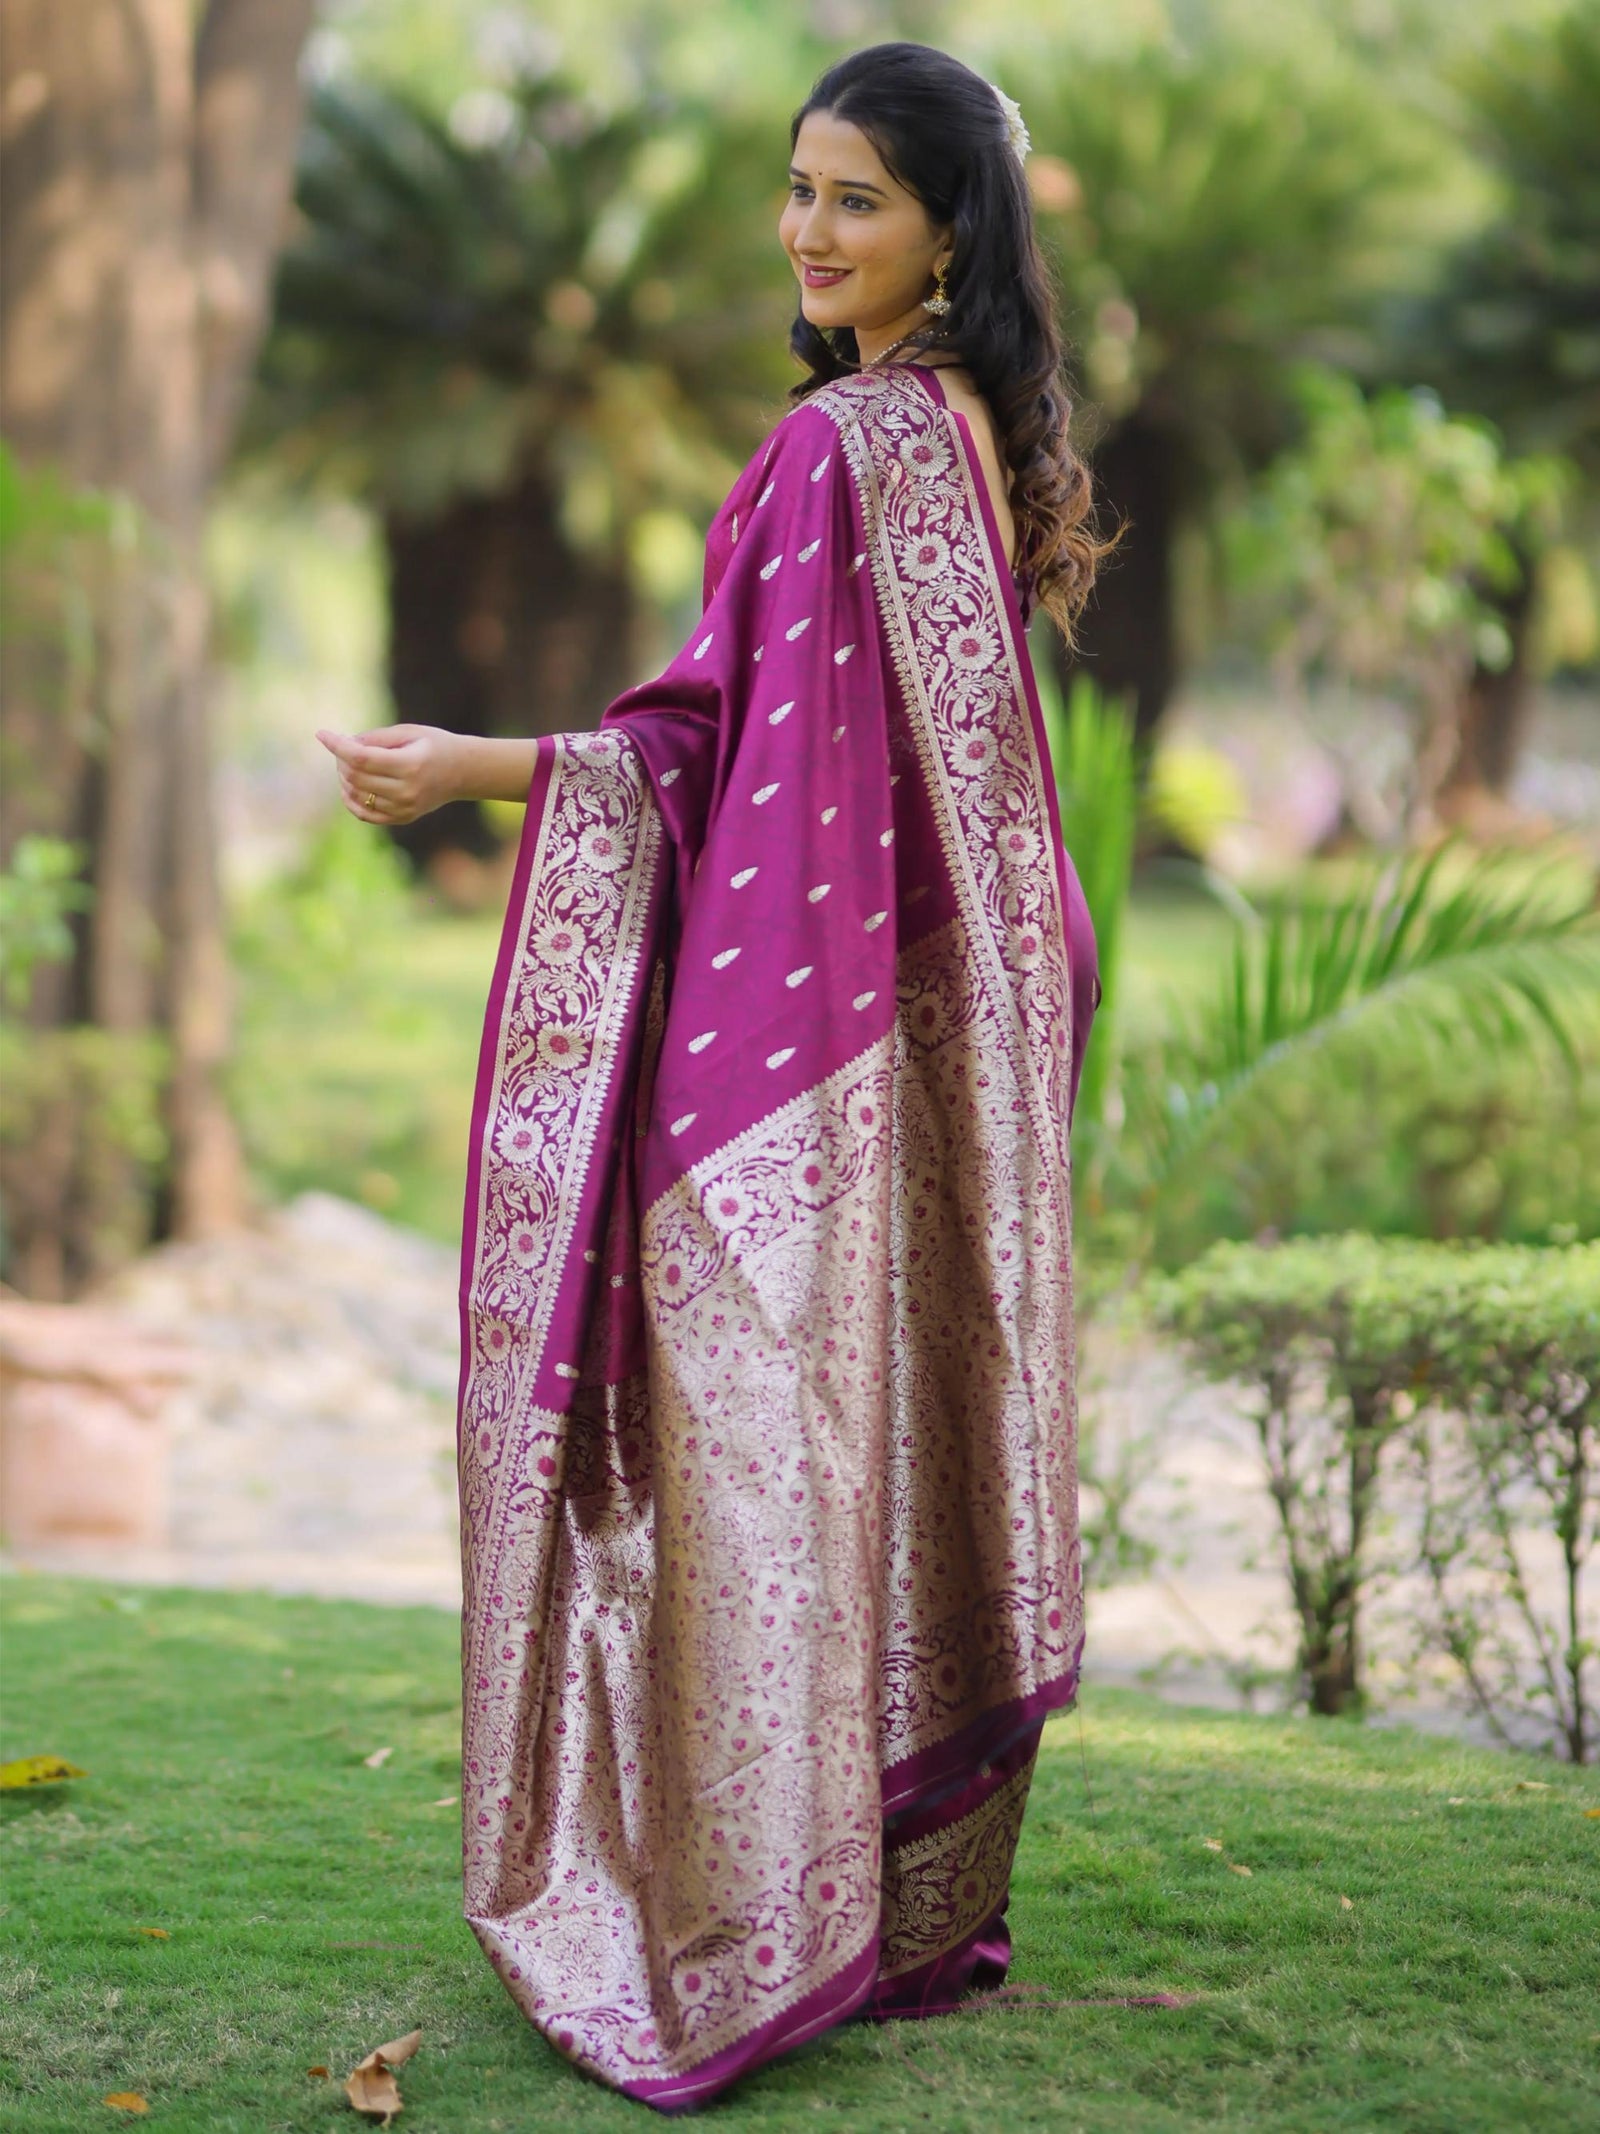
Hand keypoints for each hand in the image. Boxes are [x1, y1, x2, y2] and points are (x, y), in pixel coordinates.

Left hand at [315, 724, 462, 826]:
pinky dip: (351, 800)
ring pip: (357, 795)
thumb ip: (376, 738)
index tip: (322, 734)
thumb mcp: (409, 732)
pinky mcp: (402, 818)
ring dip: (345, 777)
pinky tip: (349, 786)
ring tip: (351, 762)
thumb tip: (344, 744)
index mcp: (410, 765)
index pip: (361, 758)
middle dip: (341, 759)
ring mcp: (404, 808)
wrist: (464, 773)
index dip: (337, 745)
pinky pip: (365, 814)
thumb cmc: (435, 745)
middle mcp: (406, 790)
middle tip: (344, 746)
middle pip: (356, 777)